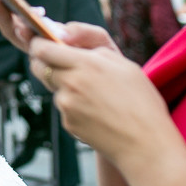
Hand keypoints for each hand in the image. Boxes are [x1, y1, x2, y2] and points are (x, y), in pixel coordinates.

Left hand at [28, 23, 175, 169]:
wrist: (146, 145)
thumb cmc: (142, 102)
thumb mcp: (124, 64)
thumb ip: (93, 48)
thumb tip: (66, 40)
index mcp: (86, 64)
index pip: (42, 48)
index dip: (38, 43)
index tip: (42, 42)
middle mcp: (71, 83)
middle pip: (39, 67)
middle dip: (43, 62)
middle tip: (60, 63)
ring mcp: (67, 105)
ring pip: (53, 87)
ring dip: (63, 85)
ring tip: (93, 94)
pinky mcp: (68, 123)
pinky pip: (64, 107)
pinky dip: (73, 106)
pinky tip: (95, 112)